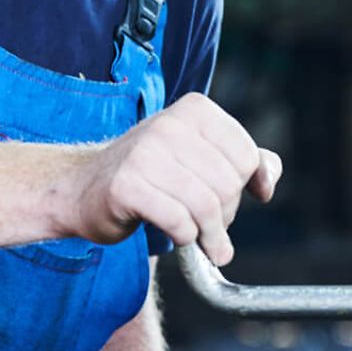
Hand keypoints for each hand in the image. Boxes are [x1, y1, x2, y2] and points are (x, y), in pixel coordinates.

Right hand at [65, 94, 281, 264]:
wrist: (83, 188)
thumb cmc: (150, 175)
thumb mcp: (199, 156)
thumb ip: (244, 162)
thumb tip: (267, 184)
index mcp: (195, 110)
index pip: (246, 157)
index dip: (244, 187)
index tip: (229, 200)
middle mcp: (170, 124)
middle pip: (227, 185)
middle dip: (224, 215)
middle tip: (209, 226)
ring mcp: (145, 153)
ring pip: (206, 207)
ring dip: (207, 234)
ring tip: (200, 240)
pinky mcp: (127, 186)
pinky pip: (179, 223)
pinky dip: (184, 237)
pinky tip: (175, 234)